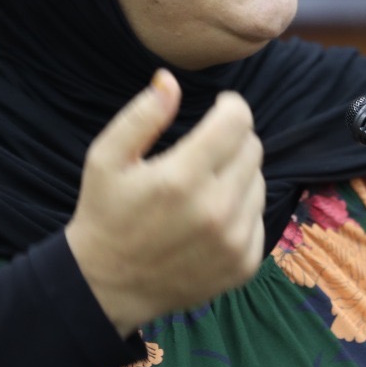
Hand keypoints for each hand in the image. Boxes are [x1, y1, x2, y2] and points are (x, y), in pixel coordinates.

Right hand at [65, 69, 264, 336]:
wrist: (107, 286)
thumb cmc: (106, 214)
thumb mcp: (106, 158)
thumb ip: (142, 115)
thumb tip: (171, 80)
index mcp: (183, 178)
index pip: (238, 121)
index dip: (231, 106)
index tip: (220, 107)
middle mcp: (216, 210)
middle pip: (252, 148)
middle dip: (233, 139)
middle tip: (205, 150)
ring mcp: (234, 241)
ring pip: (259, 182)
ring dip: (238, 175)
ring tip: (204, 186)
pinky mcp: (244, 265)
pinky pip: (259, 218)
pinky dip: (241, 210)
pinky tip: (211, 218)